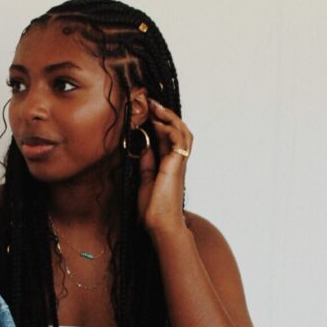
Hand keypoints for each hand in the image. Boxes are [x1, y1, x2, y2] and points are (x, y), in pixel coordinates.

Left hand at [136, 98, 192, 234]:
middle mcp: (177, 161)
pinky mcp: (177, 166)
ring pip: (183, 132)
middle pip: (179, 130)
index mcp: (170, 164)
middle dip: (166, 114)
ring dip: (169, 117)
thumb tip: (143, 147)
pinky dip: (169, 129)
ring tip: (156, 107)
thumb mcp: (145, 180)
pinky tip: (156, 124)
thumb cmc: (154, 208)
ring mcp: (179, 163)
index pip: (168, 136)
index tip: (146, 109)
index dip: (159, 121)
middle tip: (152, 102)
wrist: (160, 224)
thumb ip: (147, 163)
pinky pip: (178, 141)